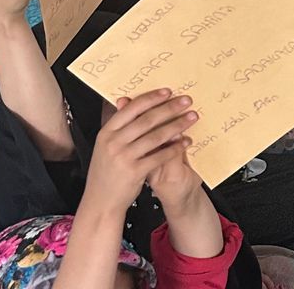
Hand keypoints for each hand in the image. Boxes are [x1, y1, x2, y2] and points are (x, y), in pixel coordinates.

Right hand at [86, 89, 196, 212]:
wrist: (101, 202)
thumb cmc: (107, 173)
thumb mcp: (106, 147)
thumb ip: (118, 127)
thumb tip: (126, 100)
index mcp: (106, 133)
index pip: (131, 109)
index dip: (150, 98)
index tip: (167, 91)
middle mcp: (113, 143)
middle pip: (146, 120)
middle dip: (169, 108)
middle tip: (186, 100)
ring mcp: (123, 157)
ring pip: (156, 136)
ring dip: (177, 125)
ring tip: (192, 118)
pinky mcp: (134, 171)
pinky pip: (160, 156)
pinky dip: (175, 147)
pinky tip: (186, 142)